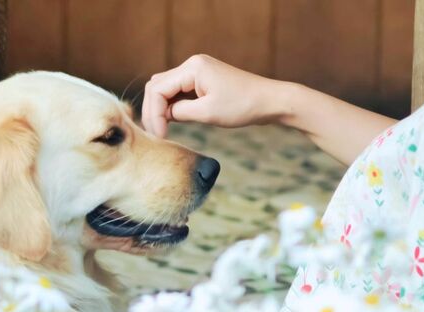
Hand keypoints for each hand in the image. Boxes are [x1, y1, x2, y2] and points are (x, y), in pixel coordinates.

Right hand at [141, 54, 282, 137]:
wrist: (271, 101)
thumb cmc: (243, 106)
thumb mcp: (207, 113)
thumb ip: (179, 113)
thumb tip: (163, 116)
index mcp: (193, 68)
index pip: (158, 89)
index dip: (154, 114)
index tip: (160, 135)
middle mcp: (192, 65)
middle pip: (157, 86)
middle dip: (153, 111)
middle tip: (156, 135)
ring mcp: (197, 71)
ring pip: (165, 89)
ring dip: (160, 109)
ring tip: (161, 130)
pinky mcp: (203, 80)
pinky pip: (178, 91)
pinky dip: (172, 106)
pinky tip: (172, 122)